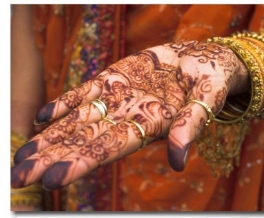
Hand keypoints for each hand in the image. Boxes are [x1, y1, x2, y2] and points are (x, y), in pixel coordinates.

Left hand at [11, 40, 248, 189]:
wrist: (201, 61)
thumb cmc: (209, 83)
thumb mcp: (206, 101)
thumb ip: (190, 126)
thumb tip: (178, 160)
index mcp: (148, 127)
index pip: (109, 149)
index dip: (80, 163)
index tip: (51, 179)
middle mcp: (127, 117)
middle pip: (84, 141)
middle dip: (52, 158)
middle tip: (19, 176)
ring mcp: (117, 98)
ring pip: (78, 120)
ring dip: (50, 137)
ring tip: (22, 155)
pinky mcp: (113, 78)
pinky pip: (84, 93)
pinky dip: (63, 104)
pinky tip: (41, 117)